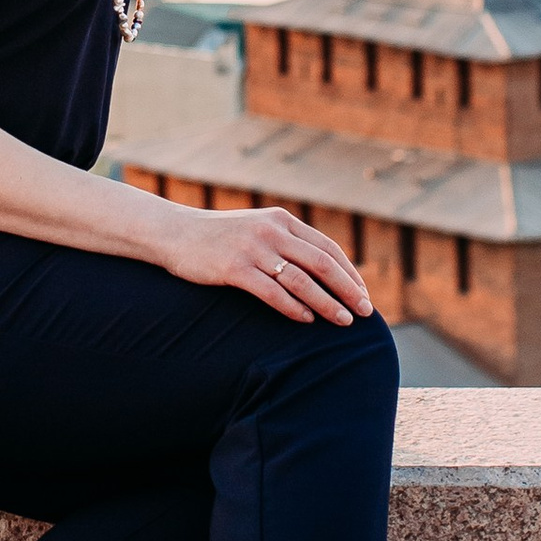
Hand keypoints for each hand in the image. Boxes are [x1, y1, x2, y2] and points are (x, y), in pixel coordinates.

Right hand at [162, 202, 374, 325]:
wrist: (174, 233)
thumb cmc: (219, 237)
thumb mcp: (257, 229)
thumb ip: (286, 242)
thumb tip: (322, 271)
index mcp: (282, 220)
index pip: (327, 248)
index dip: (350, 273)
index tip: (364, 294)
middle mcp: (271, 231)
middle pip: (321, 263)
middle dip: (348, 290)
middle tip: (366, 312)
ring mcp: (253, 249)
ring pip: (301, 280)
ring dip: (326, 303)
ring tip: (343, 321)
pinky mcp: (234, 268)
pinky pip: (272, 292)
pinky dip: (293, 308)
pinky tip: (306, 320)